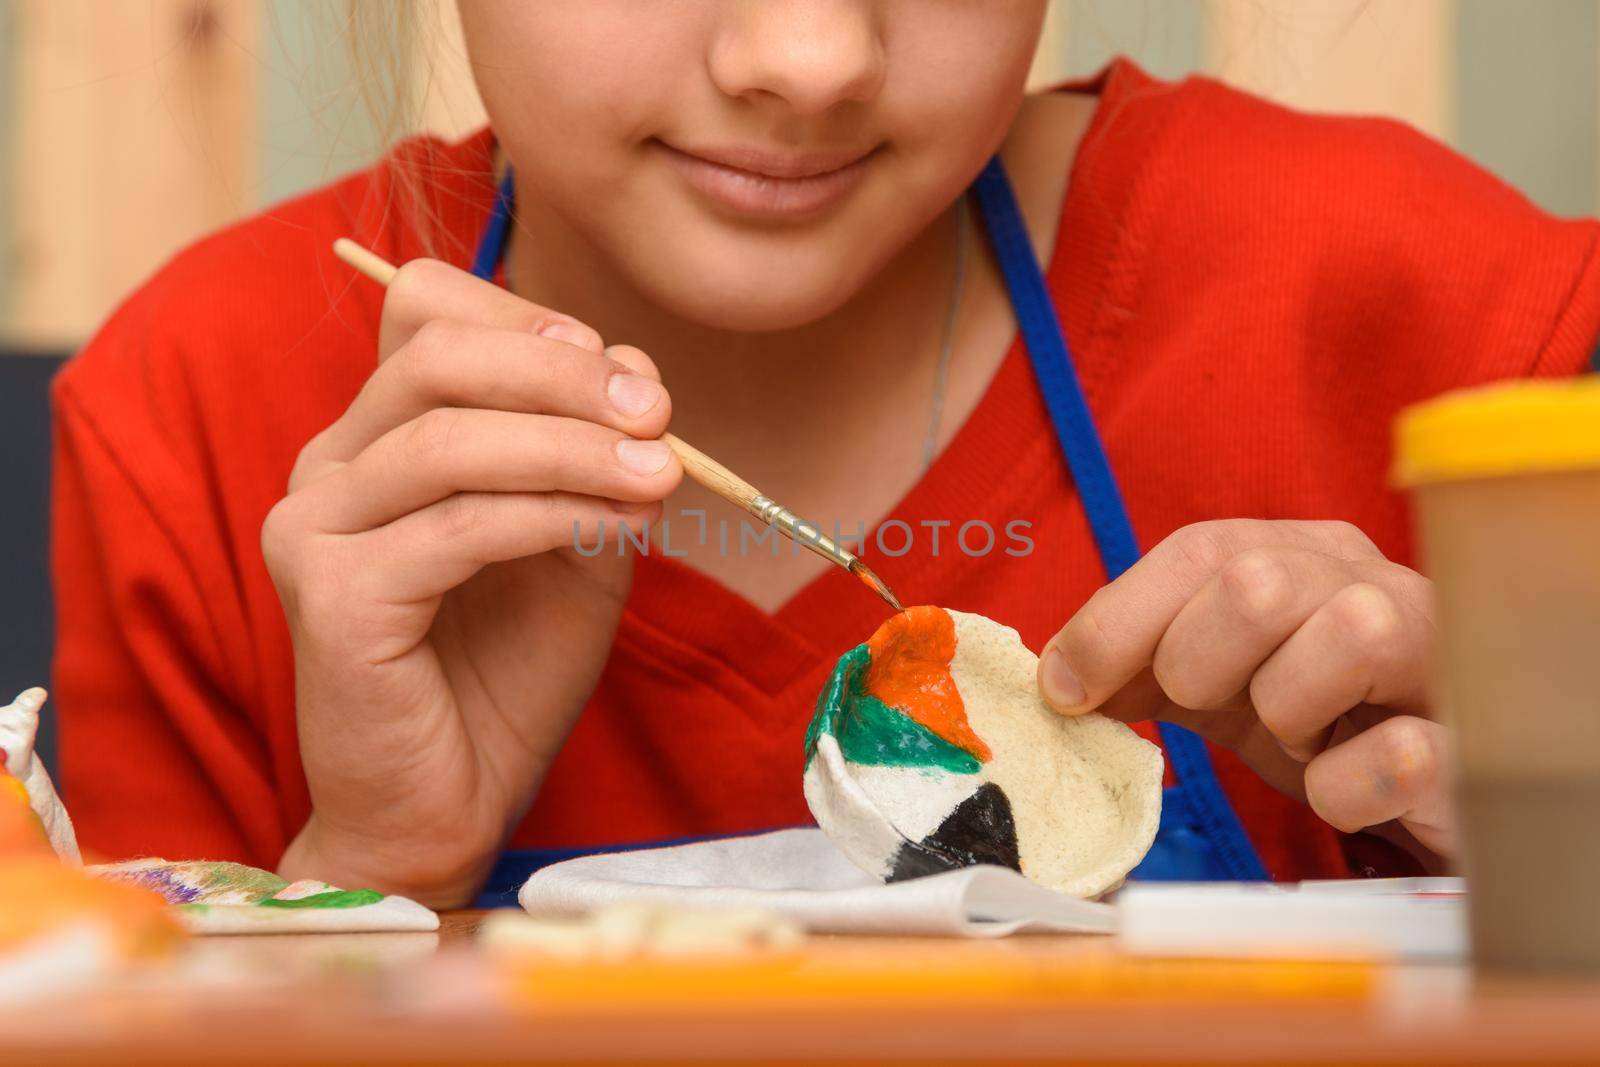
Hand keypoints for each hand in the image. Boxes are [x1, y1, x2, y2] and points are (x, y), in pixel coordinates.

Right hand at [262, 259, 680, 905]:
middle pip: (435, 355)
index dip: (533, 324)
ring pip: (448, 440)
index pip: (430, 315)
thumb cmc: (507, 673)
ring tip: (658, 475)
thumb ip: (594, 456)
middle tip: (658, 412)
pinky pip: (456, 527)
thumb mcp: (575, 540)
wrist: (449, 802)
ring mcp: (315, 528)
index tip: (630, 374)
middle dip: (561, 372)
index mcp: (378, 439)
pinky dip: (551, 515)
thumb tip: (639, 369)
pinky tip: (617, 529)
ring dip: (571, 447)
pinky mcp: (328, 596)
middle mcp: (330, 468)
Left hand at [1037, 520, 1451, 865]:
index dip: (1118, 620)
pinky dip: (1343, 788)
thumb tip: (1058, 679)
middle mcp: (1374, 581)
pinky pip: (1401, 752)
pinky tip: (1338, 790)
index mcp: (1303, 553)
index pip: (1197, 549)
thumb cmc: (1318, 719)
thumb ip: (1141, 666)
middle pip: (1257, 582)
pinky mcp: (1472, 745)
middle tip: (1210, 710)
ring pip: (1348, 633)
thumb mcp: (1218, 681)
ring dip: (1286, 710)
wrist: (1430, 791)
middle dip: (1198, 663)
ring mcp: (1435, 654)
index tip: (1066, 690)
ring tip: (1297, 740)